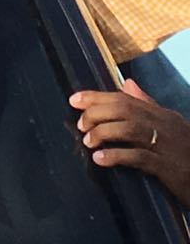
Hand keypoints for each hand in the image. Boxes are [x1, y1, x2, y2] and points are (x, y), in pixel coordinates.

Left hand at [72, 79, 189, 205]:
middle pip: (124, 110)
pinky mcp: (168, 168)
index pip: (124, 99)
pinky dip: (117, 156)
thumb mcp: (170, 124)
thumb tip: (127, 83)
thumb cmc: (187, 151)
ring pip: (129, 130)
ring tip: (87, 141)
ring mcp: (166, 146)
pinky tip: (100, 159)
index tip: (74, 99)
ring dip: (103, 133)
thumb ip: (147, 104)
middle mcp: (164, 126)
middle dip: (96, 114)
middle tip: (80, 124)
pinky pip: (139, 157)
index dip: (96, 97)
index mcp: (162, 115)